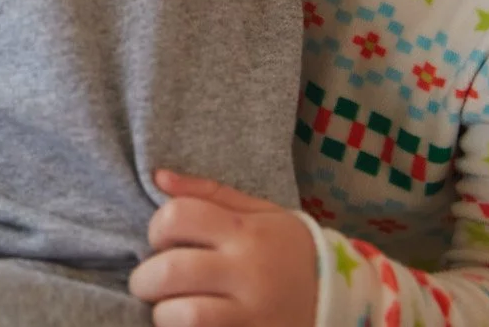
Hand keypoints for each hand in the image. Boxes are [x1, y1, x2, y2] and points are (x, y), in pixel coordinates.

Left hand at [127, 170, 318, 326]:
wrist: (343, 300)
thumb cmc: (292, 251)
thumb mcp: (260, 213)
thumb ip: (209, 193)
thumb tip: (159, 177)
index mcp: (246, 231)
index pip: (178, 217)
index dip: (157, 228)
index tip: (162, 241)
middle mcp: (249, 271)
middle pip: (171, 270)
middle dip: (145, 278)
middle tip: (148, 282)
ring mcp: (253, 313)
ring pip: (184, 315)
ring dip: (163, 313)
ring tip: (166, 309)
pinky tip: (189, 325)